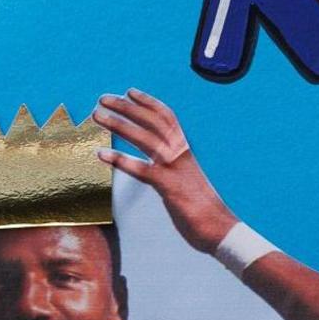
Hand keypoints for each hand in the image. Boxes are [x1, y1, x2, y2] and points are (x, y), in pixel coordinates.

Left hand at [95, 90, 237, 253]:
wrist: (220, 228)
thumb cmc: (202, 207)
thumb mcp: (188, 178)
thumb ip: (174, 167)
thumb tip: (159, 163)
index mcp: (185, 150)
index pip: (167, 117)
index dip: (148, 102)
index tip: (129, 91)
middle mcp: (180, 154)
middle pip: (152, 121)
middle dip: (126, 106)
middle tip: (102, 98)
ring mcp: (175, 169)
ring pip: (145, 138)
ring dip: (119, 124)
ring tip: (97, 116)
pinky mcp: (169, 187)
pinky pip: (142, 170)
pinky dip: (121, 160)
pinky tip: (102, 154)